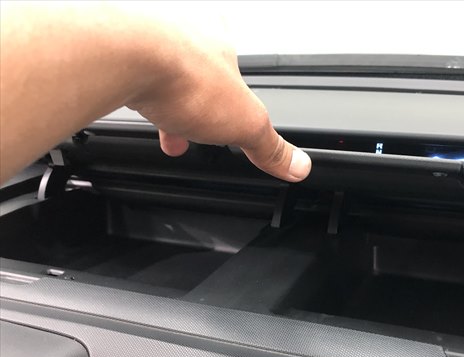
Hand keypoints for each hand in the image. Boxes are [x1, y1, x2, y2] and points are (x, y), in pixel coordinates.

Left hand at [125, 7, 310, 181]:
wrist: (121, 58)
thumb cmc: (182, 75)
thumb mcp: (245, 123)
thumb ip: (270, 146)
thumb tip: (298, 166)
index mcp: (219, 41)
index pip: (233, 61)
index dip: (232, 91)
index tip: (230, 114)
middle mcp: (183, 32)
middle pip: (194, 71)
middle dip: (197, 105)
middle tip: (198, 130)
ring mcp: (146, 38)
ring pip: (160, 73)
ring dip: (166, 103)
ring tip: (169, 132)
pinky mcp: (114, 51)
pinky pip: (129, 77)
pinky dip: (136, 99)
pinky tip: (138, 116)